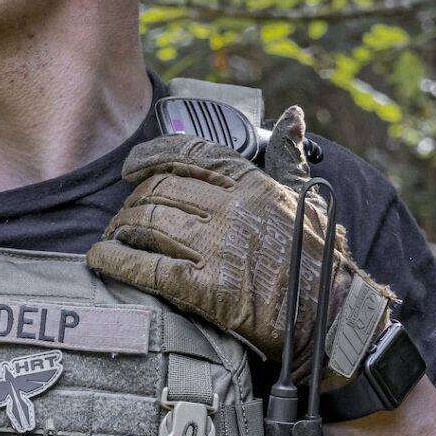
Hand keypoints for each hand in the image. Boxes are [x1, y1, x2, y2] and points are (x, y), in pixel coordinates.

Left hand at [87, 110, 392, 387]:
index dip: (150, 155)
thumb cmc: (322, 261)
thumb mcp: (308, 198)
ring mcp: (218, 249)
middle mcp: (232, 210)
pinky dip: (116, 261)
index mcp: (253, 184)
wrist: (334, 319)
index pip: (190, 153)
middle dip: (133, 202)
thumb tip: (292, 115)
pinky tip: (101, 260)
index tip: (130, 167)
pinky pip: (147, 267)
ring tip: (114, 237)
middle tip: (123, 217)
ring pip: (149, 223)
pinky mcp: (207, 290)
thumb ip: (289, 157)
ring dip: (121, 228)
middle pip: (161, 190)